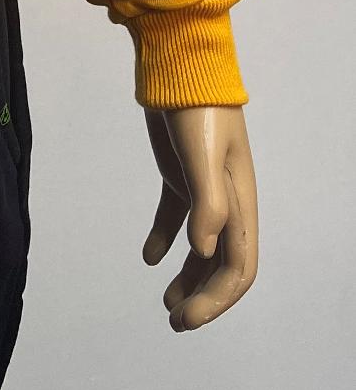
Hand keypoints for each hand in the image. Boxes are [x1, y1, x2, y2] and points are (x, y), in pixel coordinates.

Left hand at [142, 105, 257, 330]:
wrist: (177, 67)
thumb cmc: (197, 108)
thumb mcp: (204, 156)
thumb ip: (208, 202)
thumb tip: (204, 249)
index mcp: (241, 202)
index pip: (239, 266)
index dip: (217, 299)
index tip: (187, 318)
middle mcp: (227, 201)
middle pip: (222, 264)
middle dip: (204, 298)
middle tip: (176, 322)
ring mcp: (203, 187)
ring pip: (200, 247)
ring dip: (188, 277)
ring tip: (166, 303)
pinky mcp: (179, 174)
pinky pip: (175, 217)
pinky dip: (164, 241)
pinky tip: (149, 259)